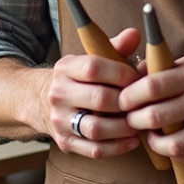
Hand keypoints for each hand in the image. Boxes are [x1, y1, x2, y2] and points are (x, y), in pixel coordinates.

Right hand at [45, 27, 142, 158]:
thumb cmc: (78, 78)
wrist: (39, 101)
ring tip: (139, 123)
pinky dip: (117, 147)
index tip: (139, 79)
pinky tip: (132, 141)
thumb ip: (114, 47)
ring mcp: (60, 120)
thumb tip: (134, 34)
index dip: (121, 74)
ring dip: (123, 128)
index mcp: (65, 68)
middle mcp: (59, 94)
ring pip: (95, 128)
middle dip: (126, 103)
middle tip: (143, 104)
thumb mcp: (89, 58)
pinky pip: (93, 150)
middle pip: (98, 99)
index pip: (94, 68)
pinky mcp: (65, 142)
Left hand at [119, 53, 183, 163]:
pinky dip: (172, 152)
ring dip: (152, 142)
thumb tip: (127, 76)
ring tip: (148, 134)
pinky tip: (167, 142)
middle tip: (130, 119)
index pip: (152, 87)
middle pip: (157, 117)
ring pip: (172, 145)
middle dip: (135, 120)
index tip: (122, 100)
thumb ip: (161, 69)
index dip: (130, 96)